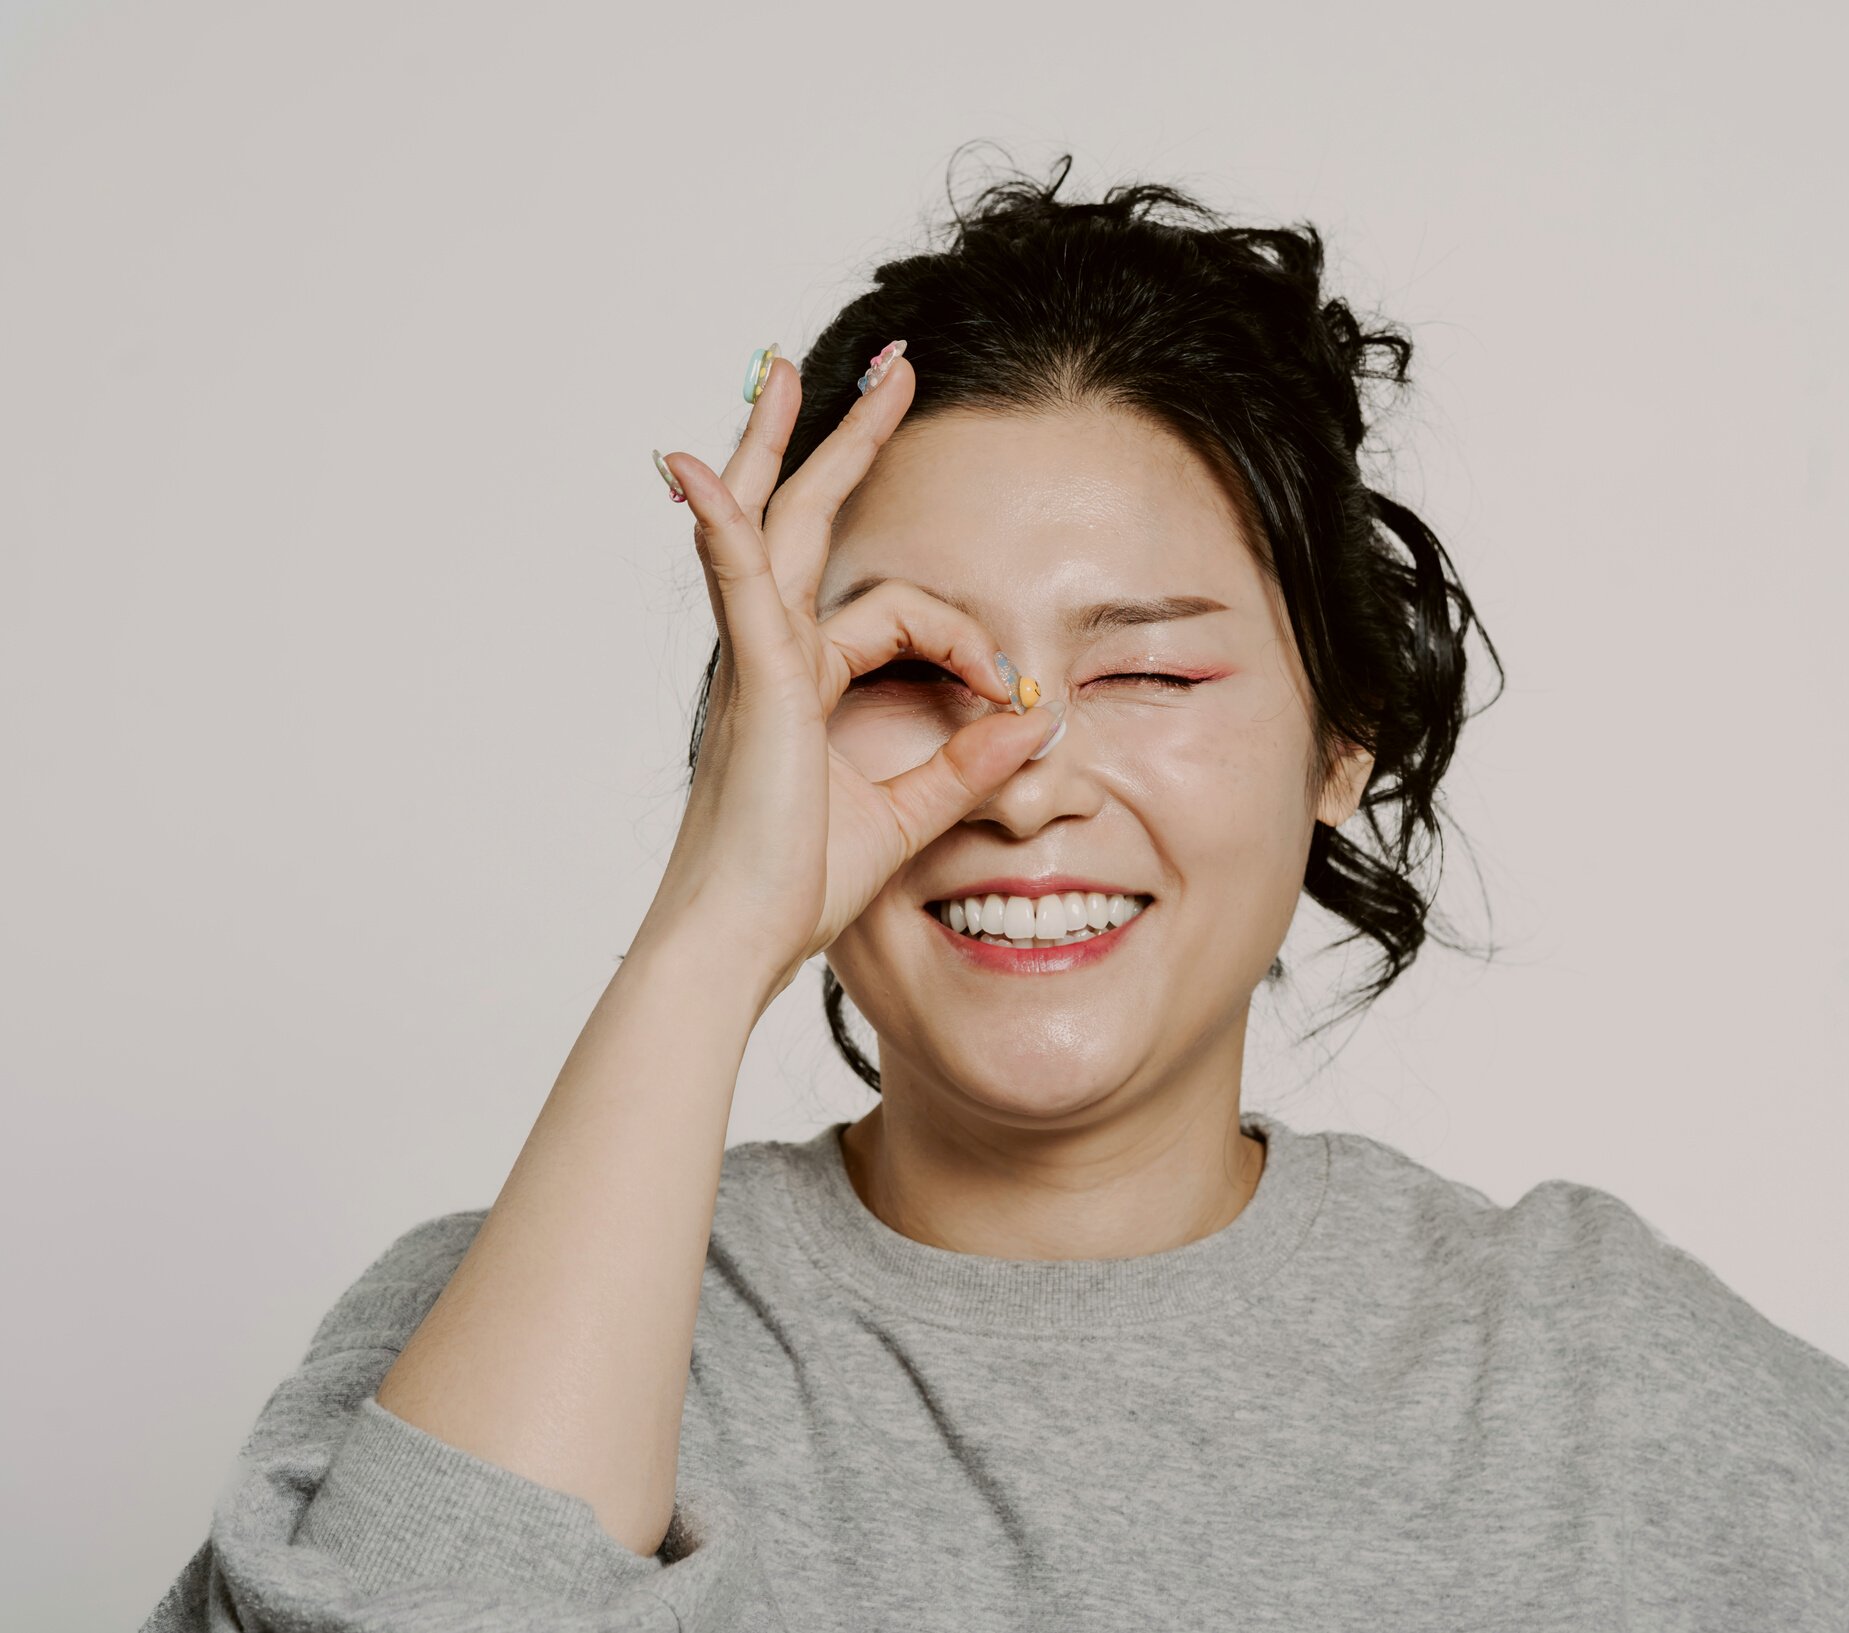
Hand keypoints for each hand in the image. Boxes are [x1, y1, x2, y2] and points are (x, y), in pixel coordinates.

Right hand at [634, 348, 1059, 996]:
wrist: (735, 944)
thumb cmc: (794, 889)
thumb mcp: (906, 814)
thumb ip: (969, 764)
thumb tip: (1037, 722)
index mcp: (806, 680)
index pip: (898, 615)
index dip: (969, 643)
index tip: (1017, 694)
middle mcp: (774, 655)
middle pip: (805, 520)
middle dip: (844, 442)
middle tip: (885, 370)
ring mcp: (758, 663)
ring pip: (775, 527)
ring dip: (790, 442)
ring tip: (801, 369)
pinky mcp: (757, 684)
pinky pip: (735, 583)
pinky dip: (718, 523)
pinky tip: (692, 468)